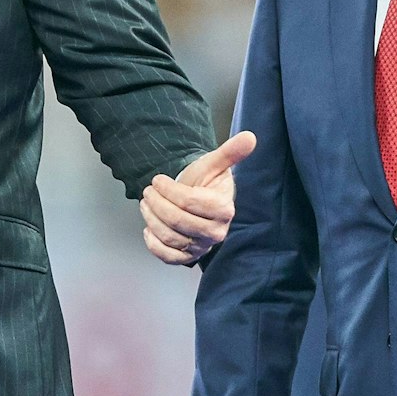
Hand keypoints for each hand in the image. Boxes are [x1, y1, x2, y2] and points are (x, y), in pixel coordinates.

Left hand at [142, 131, 255, 264]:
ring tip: (146, 204)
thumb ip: (230, 152)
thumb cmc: (206, 182)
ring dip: (151, 219)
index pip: (189, 202)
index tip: (158, 179)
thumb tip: (250, 137)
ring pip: (169, 237)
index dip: (168, 190)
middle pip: (177, 221)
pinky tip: (149, 229)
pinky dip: (153, 243)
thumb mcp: (215, 164)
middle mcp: (216, 232)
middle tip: (148, 191)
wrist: (201, 202)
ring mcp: (202, 247)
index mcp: (224, 209)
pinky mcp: (188, 258)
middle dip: (157, 203)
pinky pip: (167, 257)